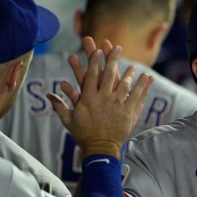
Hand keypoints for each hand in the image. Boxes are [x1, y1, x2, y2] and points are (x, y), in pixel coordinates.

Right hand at [47, 43, 152, 158]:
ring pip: (125, 84)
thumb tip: (49, 96)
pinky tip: (147, 77)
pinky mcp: (129, 112)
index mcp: (88, 98)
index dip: (96, 61)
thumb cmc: (83, 134)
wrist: (100, 148)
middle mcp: (103, 98)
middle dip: (113, 60)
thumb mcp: (68, 120)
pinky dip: (143, 86)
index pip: (92, 75)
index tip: (99, 50)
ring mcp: (118, 105)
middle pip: (109, 75)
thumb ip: (59, 105)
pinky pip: (137, 96)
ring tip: (132, 65)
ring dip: (129, 73)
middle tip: (117, 48)